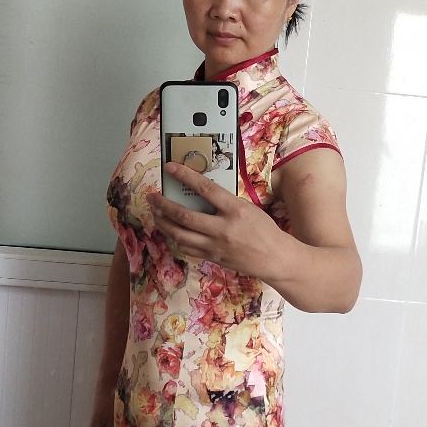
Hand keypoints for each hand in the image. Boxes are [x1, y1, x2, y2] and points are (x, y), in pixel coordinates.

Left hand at [149, 162, 284, 276]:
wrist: (274, 258)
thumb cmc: (263, 229)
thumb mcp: (248, 207)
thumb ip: (225, 201)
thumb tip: (201, 191)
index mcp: (235, 210)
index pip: (205, 189)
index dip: (185, 176)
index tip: (170, 168)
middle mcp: (223, 229)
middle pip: (184, 216)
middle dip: (163, 205)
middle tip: (152, 197)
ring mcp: (215, 246)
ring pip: (180, 235)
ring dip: (163, 223)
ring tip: (155, 213)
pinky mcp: (212, 258)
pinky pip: (187, 248)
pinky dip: (175, 238)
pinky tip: (171, 230)